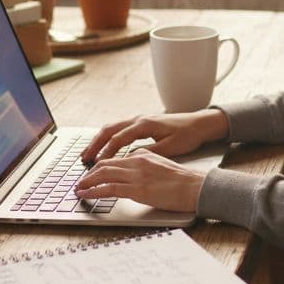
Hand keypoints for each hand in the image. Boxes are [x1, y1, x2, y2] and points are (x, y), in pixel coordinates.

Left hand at [75, 149, 205, 212]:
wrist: (196, 187)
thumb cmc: (184, 181)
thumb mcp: (163, 165)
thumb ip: (147, 165)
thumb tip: (135, 173)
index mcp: (143, 155)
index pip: (115, 158)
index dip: (99, 166)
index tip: (92, 174)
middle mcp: (137, 161)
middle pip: (104, 164)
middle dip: (89, 173)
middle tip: (80, 181)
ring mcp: (136, 175)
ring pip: (103, 174)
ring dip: (87, 182)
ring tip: (78, 189)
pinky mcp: (137, 189)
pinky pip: (108, 188)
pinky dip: (93, 191)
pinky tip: (86, 194)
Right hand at [81, 109, 229, 164]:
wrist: (199, 123)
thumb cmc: (187, 135)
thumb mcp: (170, 147)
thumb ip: (148, 153)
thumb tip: (129, 159)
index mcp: (144, 124)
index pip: (118, 138)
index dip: (106, 152)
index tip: (96, 165)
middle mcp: (139, 119)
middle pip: (109, 130)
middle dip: (94, 145)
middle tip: (84, 159)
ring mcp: (139, 119)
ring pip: (111, 128)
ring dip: (98, 140)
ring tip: (88, 154)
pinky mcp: (141, 123)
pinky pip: (118, 129)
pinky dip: (107, 138)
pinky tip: (103, 148)